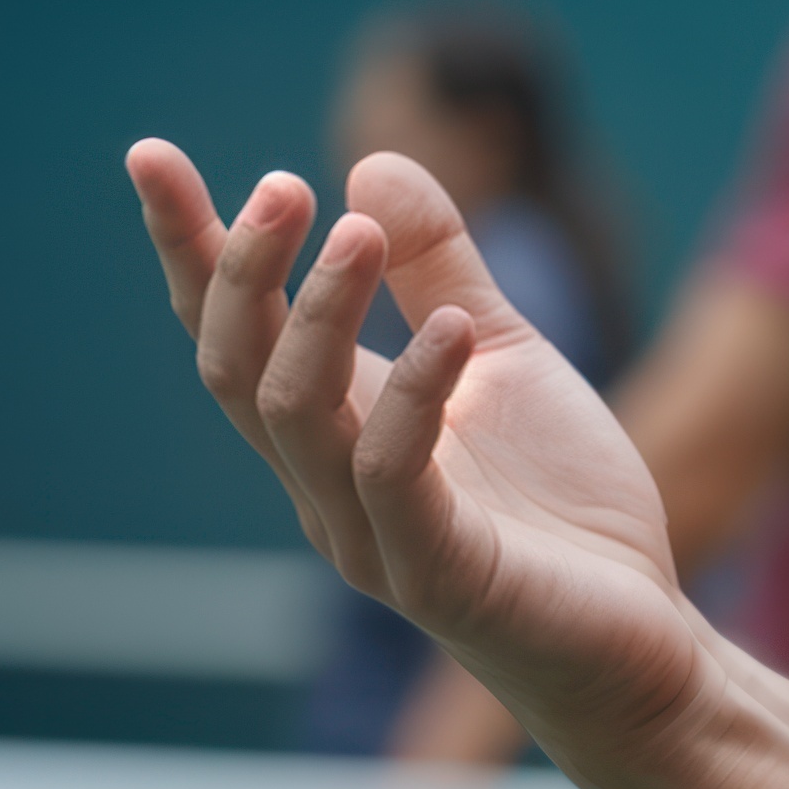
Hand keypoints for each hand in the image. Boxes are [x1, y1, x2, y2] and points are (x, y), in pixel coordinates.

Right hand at [127, 143, 709, 763]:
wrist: (640, 635)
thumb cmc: (562, 504)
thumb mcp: (507, 355)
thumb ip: (441, 270)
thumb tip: (370, 167)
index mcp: (334, 427)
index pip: (233, 329)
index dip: (187, 248)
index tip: (149, 154)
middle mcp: (326, 483)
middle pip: (235, 368)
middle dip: (239, 271)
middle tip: (279, 186)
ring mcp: (370, 534)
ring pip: (297, 413)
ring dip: (322, 313)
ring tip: (358, 230)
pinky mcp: (436, 575)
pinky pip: (393, 475)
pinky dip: (414, 393)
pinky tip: (458, 329)